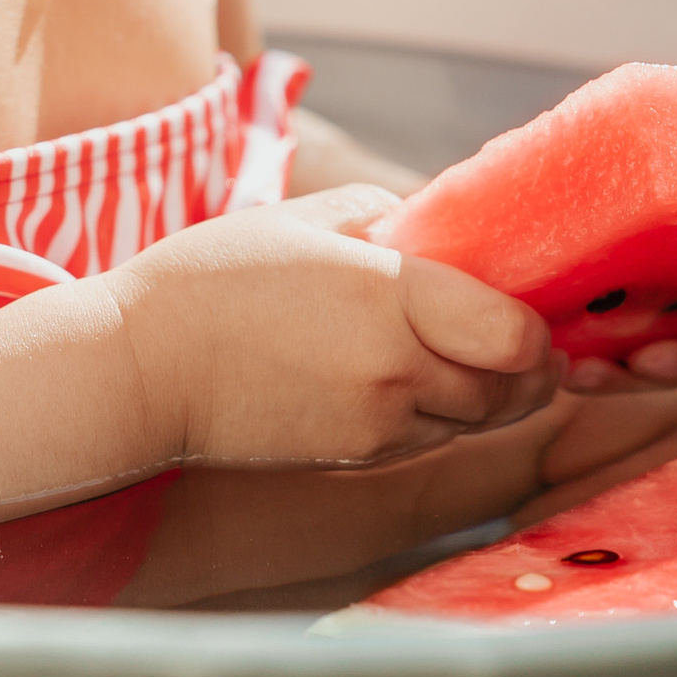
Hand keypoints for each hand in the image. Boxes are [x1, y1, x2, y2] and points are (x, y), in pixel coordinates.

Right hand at [106, 185, 562, 469]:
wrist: (142, 371)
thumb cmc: (212, 280)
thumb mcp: (301, 218)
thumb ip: (383, 217)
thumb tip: (436, 233)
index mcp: (390, 297)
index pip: (518, 335)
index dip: (534, 324)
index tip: (518, 300)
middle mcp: (397, 371)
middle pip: (516, 389)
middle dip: (528, 365)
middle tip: (514, 334)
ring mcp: (379, 425)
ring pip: (480, 421)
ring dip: (489, 393)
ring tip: (463, 354)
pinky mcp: (357, 458)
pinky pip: (433, 441)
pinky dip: (442, 416)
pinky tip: (410, 380)